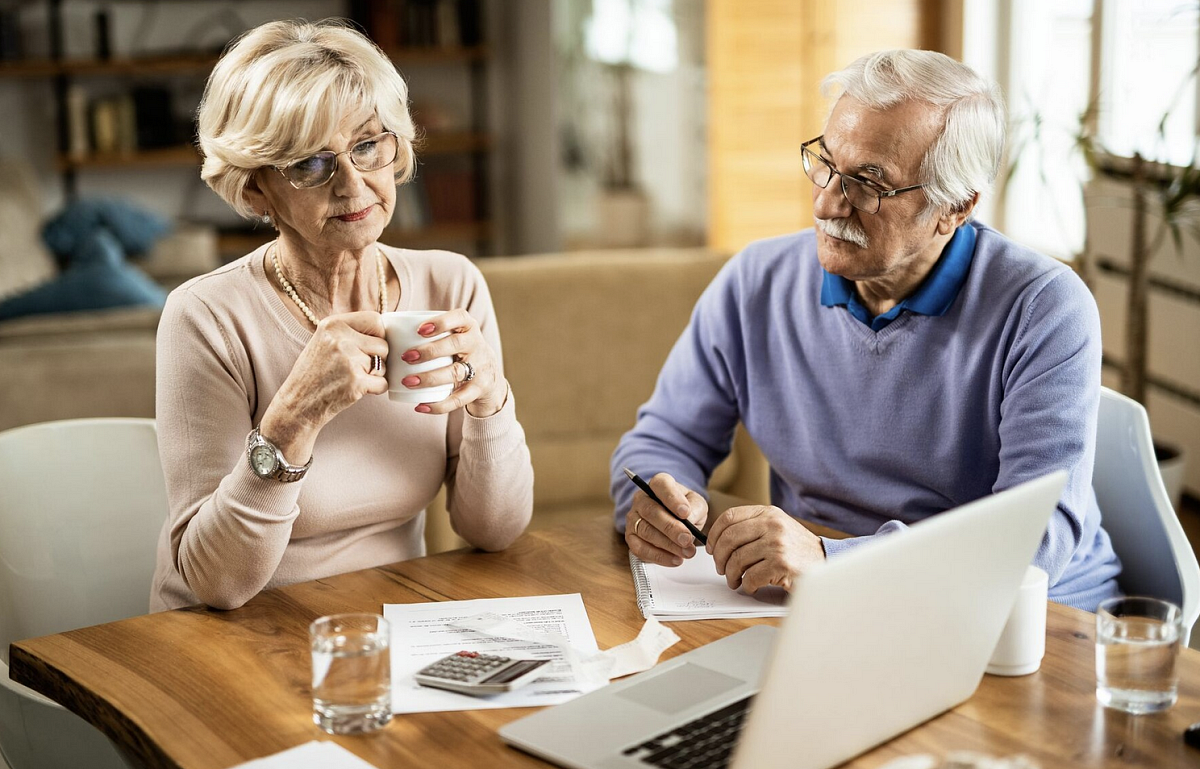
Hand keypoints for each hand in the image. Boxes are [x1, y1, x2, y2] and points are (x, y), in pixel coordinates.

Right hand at [261, 311, 388, 458]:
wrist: (297, 403)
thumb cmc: (314, 373)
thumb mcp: (325, 341)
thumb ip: (350, 332)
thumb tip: (386, 330)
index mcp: (333, 324)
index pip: (375, 320)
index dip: (379, 334)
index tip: (371, 346)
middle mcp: (340, 339)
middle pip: (383, 344)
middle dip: (379, 358)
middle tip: (360, 367)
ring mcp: (348, 360)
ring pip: (384, 365)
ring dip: (375, 374)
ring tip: (352, 378)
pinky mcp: (356, 382)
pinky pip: (383, 383)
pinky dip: (376, 389)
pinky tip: (357, 390)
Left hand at [396, 309, 508, 416]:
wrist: (490, 375)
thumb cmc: (459, 351)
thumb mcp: (454, 335)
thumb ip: (431, 332)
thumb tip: (386, 329)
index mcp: (468, 327)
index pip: (459, 318)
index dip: (440, 322)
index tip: (419, 330)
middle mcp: (477, 344)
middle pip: (455, 345)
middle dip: (429, 351)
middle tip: (406, 356)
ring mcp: (480, 368)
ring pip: (455, 372)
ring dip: (429, 378)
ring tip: (407, 381)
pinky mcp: (479, 389)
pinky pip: (459, 399)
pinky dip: (438, 405)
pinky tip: (420, 406)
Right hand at [624, 473, 707, 566]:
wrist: (676, 520)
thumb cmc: (686, 509)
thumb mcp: (696, 504)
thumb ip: (695, 508)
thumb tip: (689, 518)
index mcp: (658, 484)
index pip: (661, 485)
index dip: (672, 499)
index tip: (685, 513)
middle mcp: (641, 499)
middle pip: (651, 511)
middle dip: (670, 528)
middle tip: (687, 539)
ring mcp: (633, 518)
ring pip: (645, 531)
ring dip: (667, 545)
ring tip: (687, 552)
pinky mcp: (630, 537)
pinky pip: (640, 548)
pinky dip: (659, 556)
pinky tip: (675, 559)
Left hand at [706, 505, 824, 593]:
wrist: (826, 561)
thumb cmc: (797, 548)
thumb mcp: (777, 527)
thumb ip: (752, 528)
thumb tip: (718, 540)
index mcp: (768, 513)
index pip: (729, 517)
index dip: (714, 534)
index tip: (710, 547)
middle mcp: (772, 525)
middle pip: (728, 539)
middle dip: (718, 558)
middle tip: (720, 568)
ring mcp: (777, 544)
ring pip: (737, 560)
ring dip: (731, 575)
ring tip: (735, 580)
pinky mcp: (781, 565)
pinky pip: (750, 577)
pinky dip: (747, 585)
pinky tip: (751, 585)